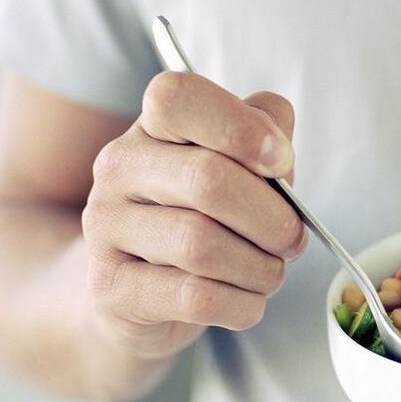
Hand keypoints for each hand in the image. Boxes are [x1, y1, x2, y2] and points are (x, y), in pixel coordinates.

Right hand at [81, 72, 305, 360]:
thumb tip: (279, 136)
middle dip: (272, 217)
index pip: (178, 97)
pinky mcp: (113, 290)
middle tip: (293, 240)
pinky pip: (194, 296)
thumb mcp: (240, 168)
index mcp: (153, 128)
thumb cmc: (205, 221)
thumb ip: (265, 135)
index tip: (281, 161)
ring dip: (259, 267)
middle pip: (208, 179)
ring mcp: (106, 229)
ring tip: (270, 273)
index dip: (241, 127)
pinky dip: (241, 304)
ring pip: (201, 245)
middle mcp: (119, 169)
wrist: (140, 296)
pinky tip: (248, 301)